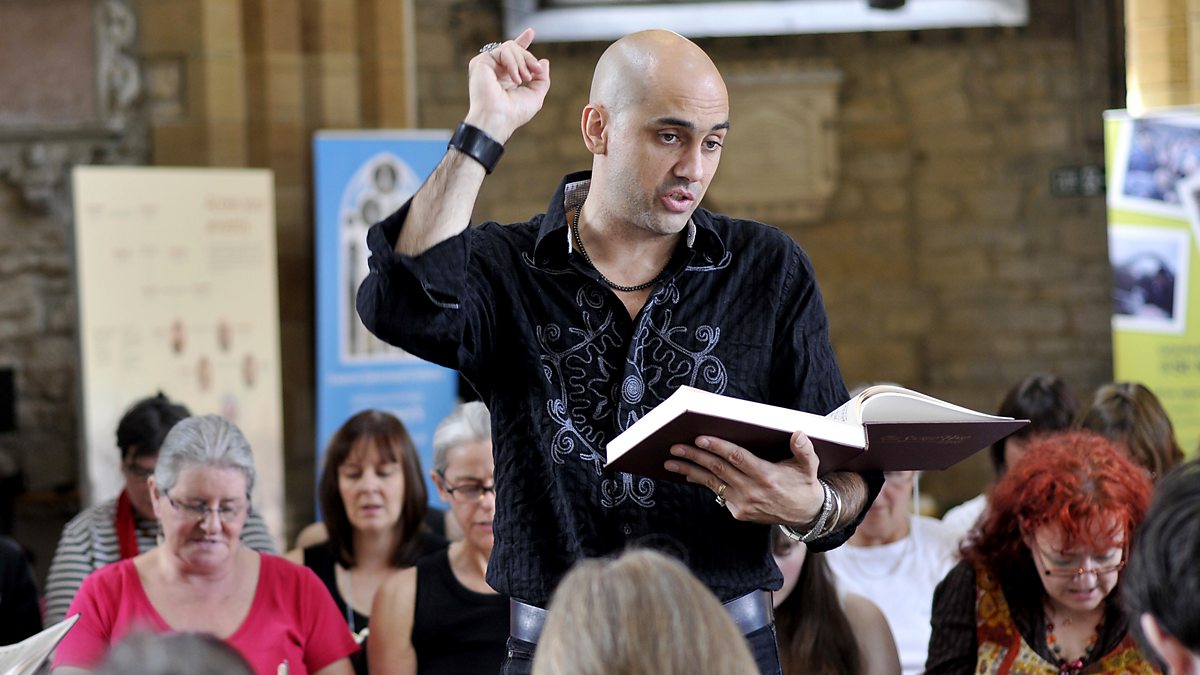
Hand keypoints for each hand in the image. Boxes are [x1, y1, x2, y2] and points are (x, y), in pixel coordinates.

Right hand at [464, 27, 550, 143]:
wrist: (498, 119)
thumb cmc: (514, 113)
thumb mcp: (535, 95)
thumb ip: (541, 78)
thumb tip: (544, 62)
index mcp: (506, 77)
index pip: (514, 55)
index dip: (522, 43)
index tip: (530, 32)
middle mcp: (495, 70)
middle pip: (515, 48)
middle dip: (529, 58)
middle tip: (533, 73)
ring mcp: (487, 65)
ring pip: (510, 47)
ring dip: (522, 62)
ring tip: (523, 79)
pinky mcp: (480, 62)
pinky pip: (502, 50)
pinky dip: (512, 63)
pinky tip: (514, 78)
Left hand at [664, 430, 823, 524]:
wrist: (805, 514)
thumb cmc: (804, 484)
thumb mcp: (809, 466)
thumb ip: (804, 450)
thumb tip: (798, 434)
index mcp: (766, 476)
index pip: (736, 458)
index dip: (717, 447)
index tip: (700, 438)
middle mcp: (752, 491)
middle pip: (717, 469)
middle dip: (694, 456)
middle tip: (675, 446)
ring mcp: (743, 504)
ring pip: (712, 482)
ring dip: (689, 470)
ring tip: (671, 461)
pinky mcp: (738, 512)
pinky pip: (717, 492)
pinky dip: (702, 481)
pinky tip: (689, 472)